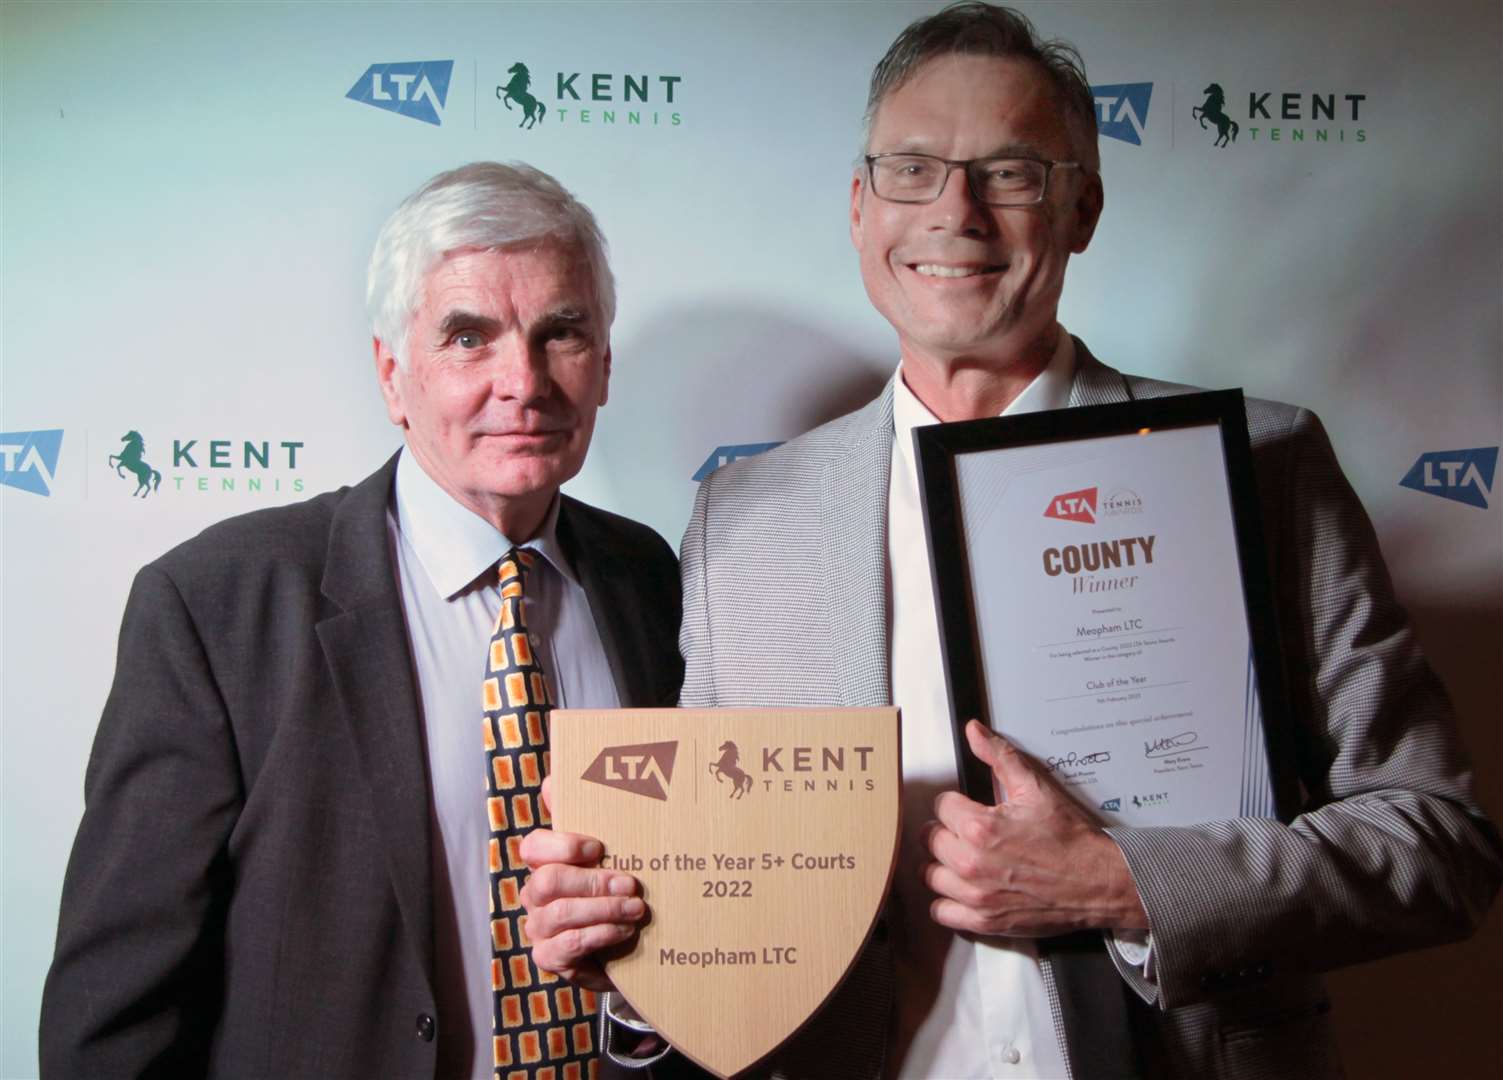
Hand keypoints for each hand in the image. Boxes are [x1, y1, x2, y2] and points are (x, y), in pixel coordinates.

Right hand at [518, 777, 648, 989]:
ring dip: (603, 909)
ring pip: (560, 914)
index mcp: (546, 864)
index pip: (534, 847)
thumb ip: (591, 814)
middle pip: (547, 882)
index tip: (599, 847)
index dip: (562, 845)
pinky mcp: (551, 959)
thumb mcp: (611, 853)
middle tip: (631, 884)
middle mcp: (536, 895)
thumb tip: (561, 775)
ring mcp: (540, 928)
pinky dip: (600, 935)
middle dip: (593, 882)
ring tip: (636, 908)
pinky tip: (624, 931)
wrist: (625, 947)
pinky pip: (568, 945)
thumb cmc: (613, 892)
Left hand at [922, 721, 1148, 936]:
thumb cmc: (1070, 839)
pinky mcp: (984, 921)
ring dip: (943, 865)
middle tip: (966, 832)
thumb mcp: (1036, 788)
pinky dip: (947, 901)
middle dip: (946, 831)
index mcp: (980, 828)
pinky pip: (942, 911)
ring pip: (930, 875)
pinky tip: (962, 888)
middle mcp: (972, 864)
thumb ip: (999, 756)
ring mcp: (976, 896)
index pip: (940, 807)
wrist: (1097, 882)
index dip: (954, 804)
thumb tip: (975, 732)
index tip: (967, 809)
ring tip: (963, 858)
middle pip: (929, 840)